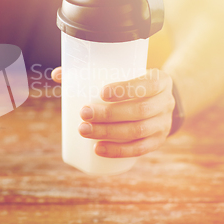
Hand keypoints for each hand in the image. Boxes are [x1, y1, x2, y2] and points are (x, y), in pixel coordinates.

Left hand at [51, 67, 173, 157]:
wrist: (158, 100)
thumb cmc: (132, 84)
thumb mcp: (122, 74)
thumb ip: (90, 73)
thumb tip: (57, 74)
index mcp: (160, 80)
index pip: (146, 84)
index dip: (125, 89)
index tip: (100, 92)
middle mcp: (166, 102)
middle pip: (140, 110)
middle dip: (109, 114)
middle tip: (84, 114)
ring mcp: (164, 124)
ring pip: (138, 131)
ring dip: (110, 133)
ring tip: (84, 131)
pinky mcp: (158, 141)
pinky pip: (140, 149)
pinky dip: (118, 150)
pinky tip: (98, 149)